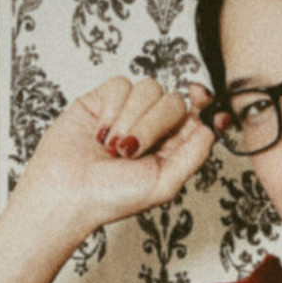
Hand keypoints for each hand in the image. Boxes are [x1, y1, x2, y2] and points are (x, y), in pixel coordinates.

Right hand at [13, 75, 216, 237]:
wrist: (67, 192)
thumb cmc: (111, 197)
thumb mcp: (165, 184)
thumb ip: (194, 155)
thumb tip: (214, 127)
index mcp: (173, 148)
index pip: (197, 115)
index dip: (203, 103)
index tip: (200, 97)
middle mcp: (153, 128)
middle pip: (173, 101)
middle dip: (152, 125)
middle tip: (131, 151)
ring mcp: (129, 112)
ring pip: (148, 89)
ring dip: (130, 120)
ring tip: (113, 147)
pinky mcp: (103, 100)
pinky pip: (121, 85)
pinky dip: (112, 109)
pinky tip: (101, 132)